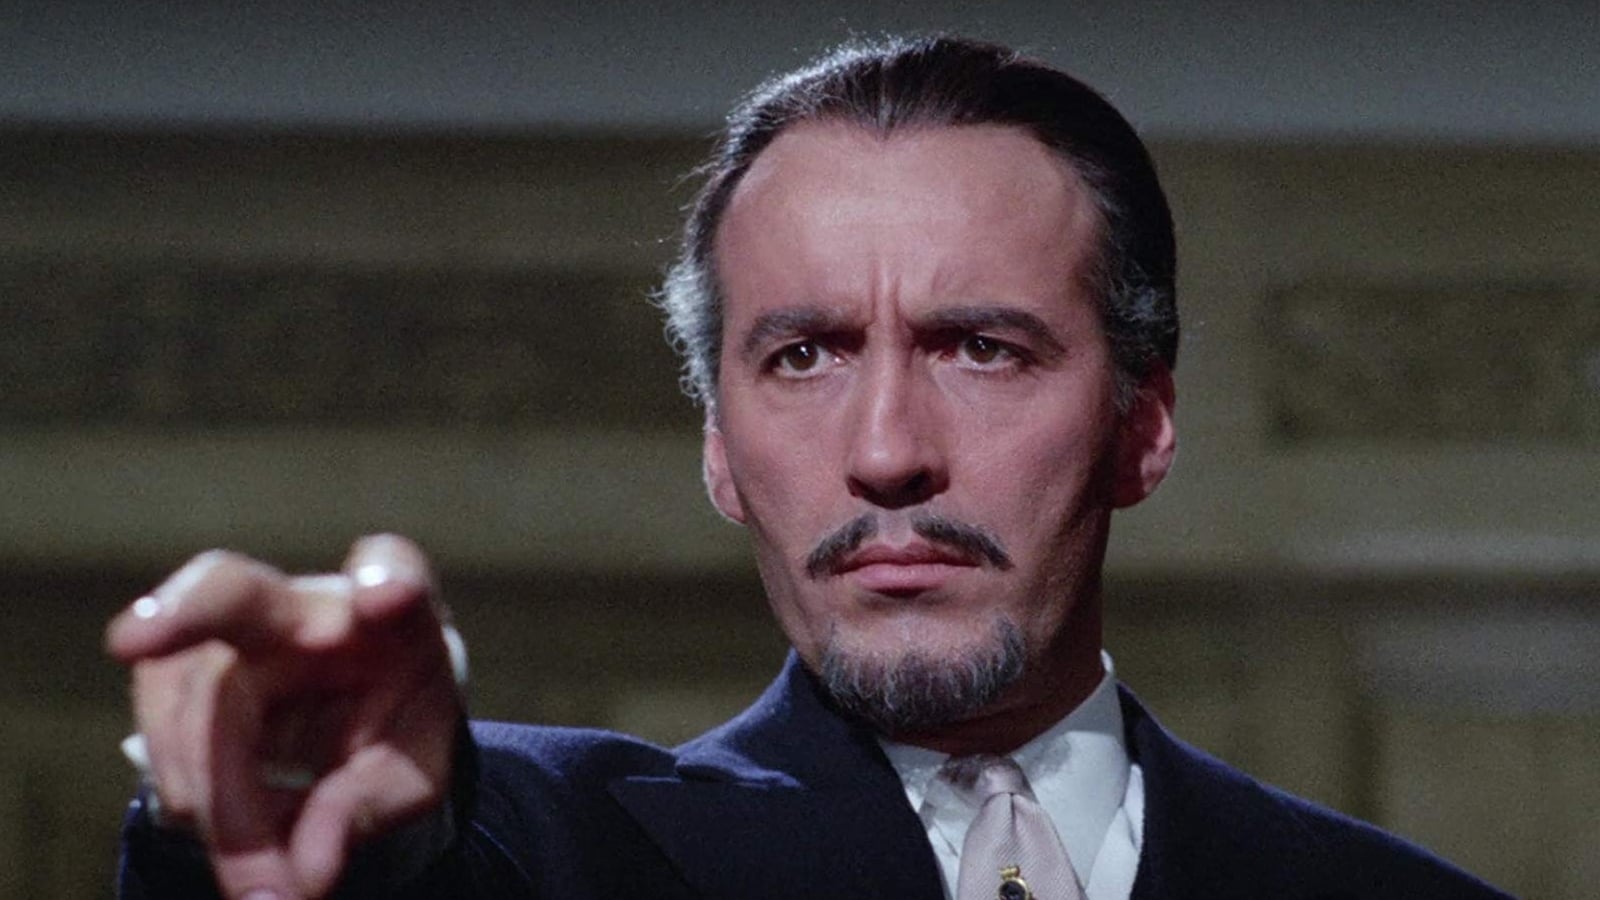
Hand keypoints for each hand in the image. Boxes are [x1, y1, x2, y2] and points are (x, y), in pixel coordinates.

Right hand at [105, 535, 463, 899]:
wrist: (355, 715)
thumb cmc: (394, 725)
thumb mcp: (412, 774)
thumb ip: (370, 807)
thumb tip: (304, 872)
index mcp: (390, 612)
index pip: (390, 567)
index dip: (387, 577)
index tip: (389, 596)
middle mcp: (303, 604)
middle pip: (233, 592)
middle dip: (186, 609)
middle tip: (135, 639)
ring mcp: (225, 635)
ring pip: (189, 708)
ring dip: (217, 807)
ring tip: (265, 886)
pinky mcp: (172, 668)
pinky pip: (159, 738)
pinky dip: (194, 803)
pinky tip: (234, 833)